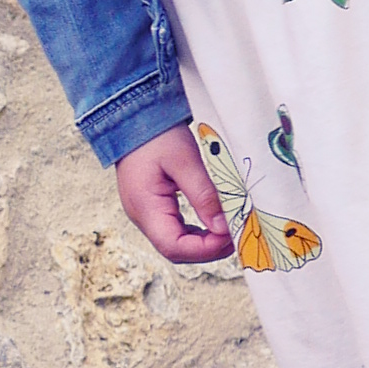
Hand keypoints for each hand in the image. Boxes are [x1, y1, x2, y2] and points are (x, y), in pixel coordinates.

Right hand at [117, 127, 235, 262]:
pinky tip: (212, 222)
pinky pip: (174, 229)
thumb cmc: (157, 136)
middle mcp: (142, 216)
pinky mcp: (152, 206)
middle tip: (235, 234)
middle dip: (207, 249)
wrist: (133, 117)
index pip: (174, 247)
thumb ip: (204, 195)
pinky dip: (196, 232)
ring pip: (176, 243)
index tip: (230, 235)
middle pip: (175, 250)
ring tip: (228, 229)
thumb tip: (223, 227)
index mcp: (145, 208)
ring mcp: (145, 213)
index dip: (205, 249)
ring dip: (203, 242)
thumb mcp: (185, 161)